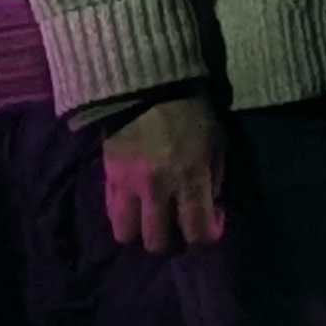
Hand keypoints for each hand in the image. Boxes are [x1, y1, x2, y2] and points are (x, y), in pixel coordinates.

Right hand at [102, 93, 224, 253]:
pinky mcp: (108, 175)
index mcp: (190, 178)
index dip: (208, 236)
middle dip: (171, 240)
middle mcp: (157, 188)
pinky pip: (110, 211)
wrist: (148, 82)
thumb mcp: (217, 143)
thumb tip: (209, 207)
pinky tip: (135, 203)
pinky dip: (124, 214)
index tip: (212, 221)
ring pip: (125, 234)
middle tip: (178, 224)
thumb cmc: (191, 111)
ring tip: (150, 219)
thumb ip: (213, 180)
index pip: (198, 233)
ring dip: (140, 231)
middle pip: (157, 243)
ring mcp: (128, 184)